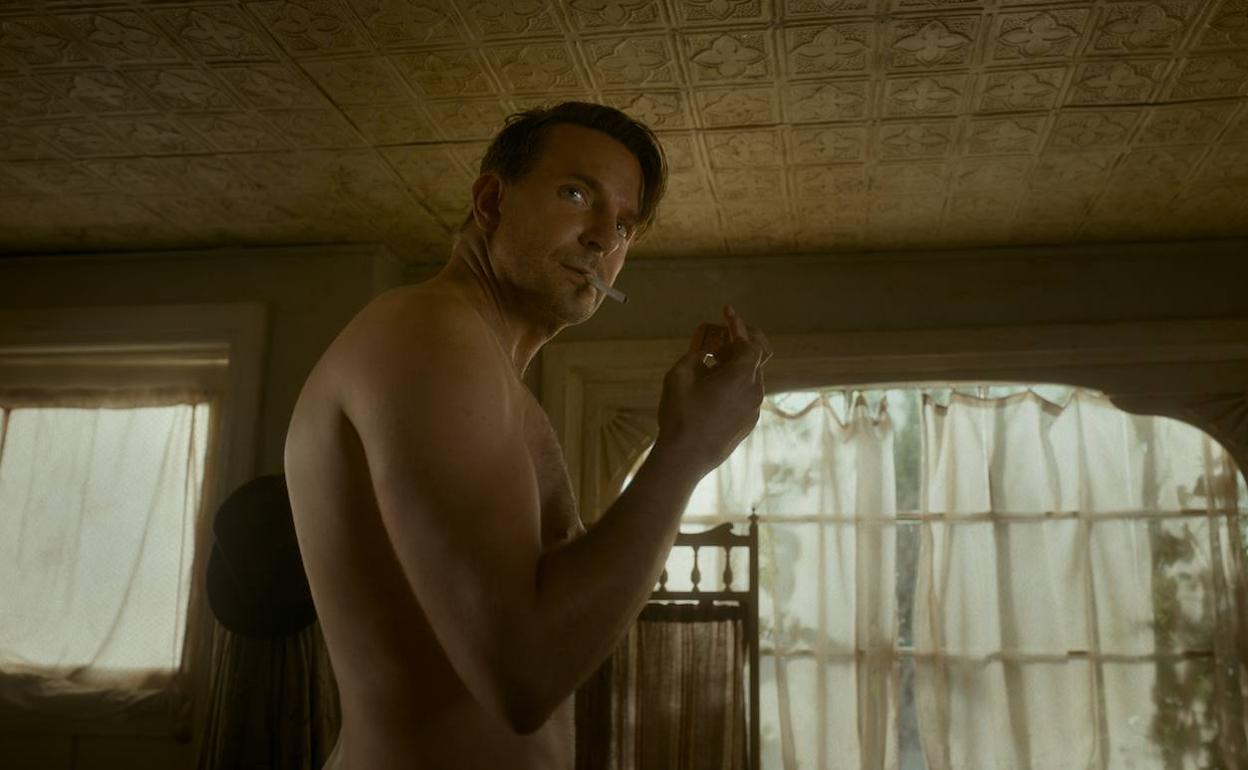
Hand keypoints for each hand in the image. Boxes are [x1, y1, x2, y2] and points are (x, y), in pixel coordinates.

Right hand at [656, 305, 772, 477]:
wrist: (685, 458)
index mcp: (742, 374)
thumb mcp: (680, 375)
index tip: (727, 311)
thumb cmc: (681, 414)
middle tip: (724, 334)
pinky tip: (713, 387)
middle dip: (742, 340)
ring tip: (711, 362)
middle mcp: (755, 390)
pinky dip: (735, 382)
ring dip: (735, 364)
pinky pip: (746, 394)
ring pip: (751, 376)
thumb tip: (704, 352)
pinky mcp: (748, 423)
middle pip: (756, 356)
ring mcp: (754, 408)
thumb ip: (695, 355)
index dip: (737, 324)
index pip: (747, 341)